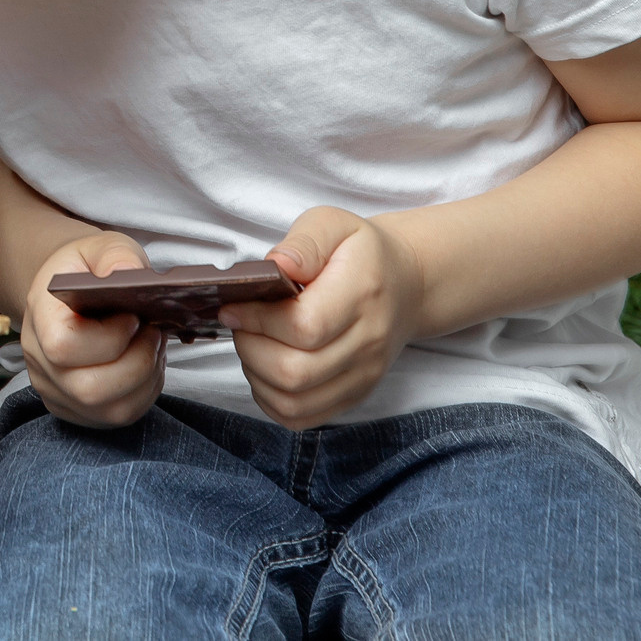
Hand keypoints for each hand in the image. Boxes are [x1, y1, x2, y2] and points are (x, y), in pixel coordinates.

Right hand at [19, 230, 164, 428]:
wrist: (67, 294)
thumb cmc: (84, 271)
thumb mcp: (99, 247)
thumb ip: (115, 256)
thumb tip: (130, 274)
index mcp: (38, 319)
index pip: (63, 348)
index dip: (108, 339)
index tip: (132, 316)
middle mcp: (40, 364)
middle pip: (89, 390)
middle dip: (137, 363)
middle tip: (153, 332)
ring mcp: (57, 393)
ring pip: (110, 410)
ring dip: (146, 379)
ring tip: (152, 346)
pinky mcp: (78, 411)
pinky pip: (119, 416)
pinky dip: (145, 392)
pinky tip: (146, 363)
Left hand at [218, 206, 426, 428]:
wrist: (406, 285)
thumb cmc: (361, 253)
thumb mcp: (334, 224)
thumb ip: (303, 242)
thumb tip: (276, 266)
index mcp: (362, 294)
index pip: (303, 327)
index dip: (258, 320)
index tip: (233, 306)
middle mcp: (368, 343)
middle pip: (295, 372)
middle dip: (250, 349)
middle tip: (239, 325)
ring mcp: (363, 375)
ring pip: (294, 401)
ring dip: (256, 376)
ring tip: (253, 344)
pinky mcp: (354, 395)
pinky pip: (302, 417)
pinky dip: (271, 399)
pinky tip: (265, 370)